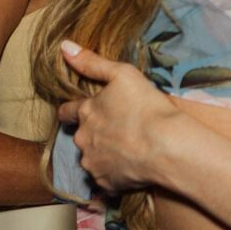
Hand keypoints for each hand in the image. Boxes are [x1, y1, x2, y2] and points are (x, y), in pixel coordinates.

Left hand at [55, 42, 180, 192]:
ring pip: (92, 157)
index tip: (78, 113)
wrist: (166, 147)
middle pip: (81, 136)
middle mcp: (83, 139)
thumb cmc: (147, 107)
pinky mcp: (105, 183)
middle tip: (118, 130)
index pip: (67, 112)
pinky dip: (115, 173)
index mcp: (86, 112)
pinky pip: (106, 178)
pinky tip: (132, 166)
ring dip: (104, 153)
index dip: (72, 111)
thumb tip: (64, 46)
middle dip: (94, 133)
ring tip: (128, 149)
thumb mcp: (123, 74)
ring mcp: (93, 163)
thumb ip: (92, 62)